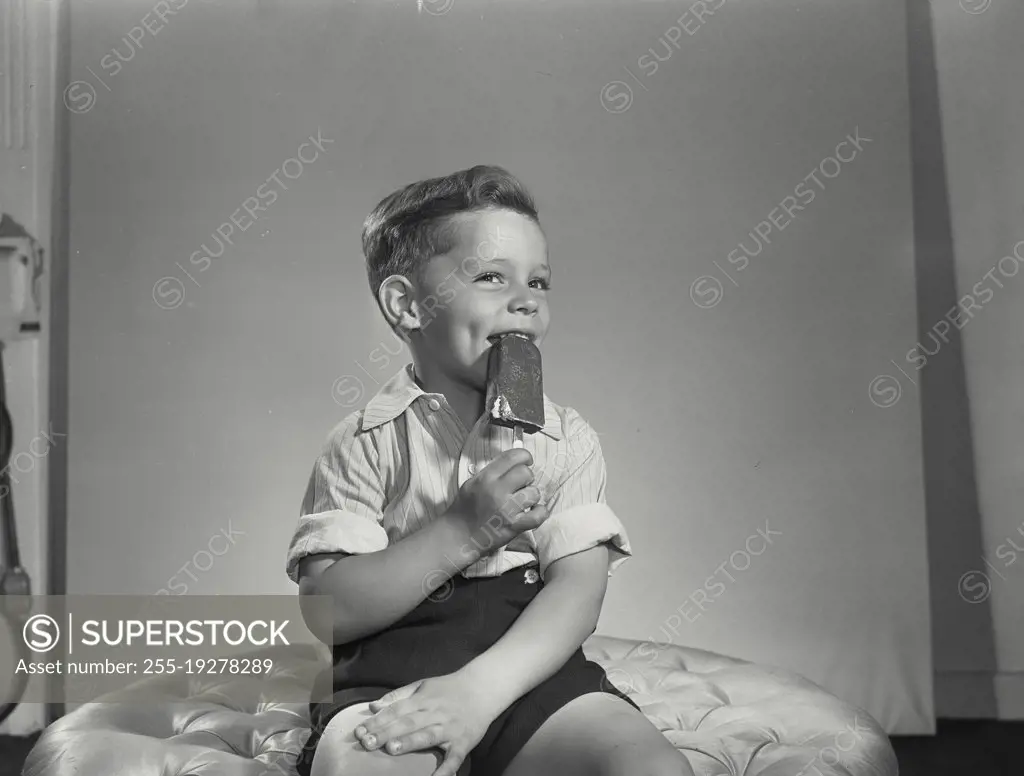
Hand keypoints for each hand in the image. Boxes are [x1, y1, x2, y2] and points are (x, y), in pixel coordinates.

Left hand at [354, 672, 500, 775]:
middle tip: (366, 743)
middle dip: (386, 732)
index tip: (359, 731)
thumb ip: (398, 696)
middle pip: (407, 723)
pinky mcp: (463, 742)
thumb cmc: (449, 689)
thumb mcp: (422, 686)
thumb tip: (373, 706)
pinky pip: (454, 758)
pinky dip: (446, 770)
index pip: (396, 710)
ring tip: (391, 748)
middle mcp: (434, 713)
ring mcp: (449, 728)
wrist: (483, 688)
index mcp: (423, 699)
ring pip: (427, 735)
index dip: (377, 721)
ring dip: (410, 742)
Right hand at [449, 449, 549, 548]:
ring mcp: (506, 509)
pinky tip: (535, 512)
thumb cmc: (464, 510)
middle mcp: (497, 490)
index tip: (527, 462)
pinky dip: (540, 512)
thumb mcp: (472, 484)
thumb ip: (491, 473)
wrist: (457, 536)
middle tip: (522, 486)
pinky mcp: (514, 526)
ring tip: (524, 501)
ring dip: (532, 496)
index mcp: (486, 477)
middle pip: (526, 473)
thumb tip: (513, 465)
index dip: (525, 457)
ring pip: (534, 492)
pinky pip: (538, 515)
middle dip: (528, 478)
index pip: (513, 457)